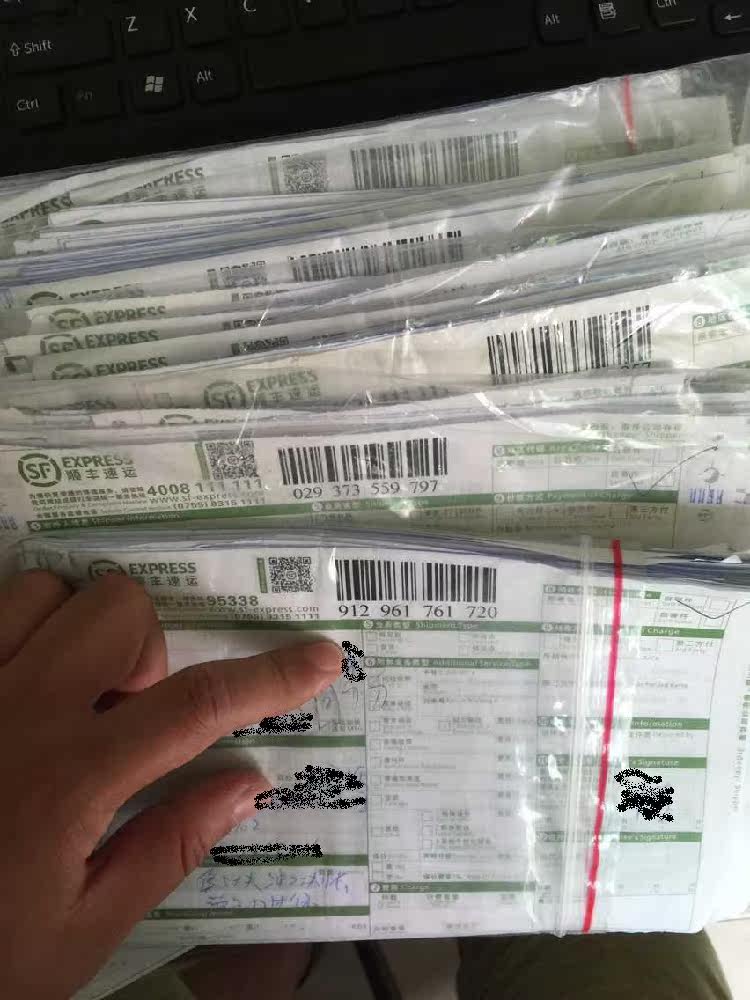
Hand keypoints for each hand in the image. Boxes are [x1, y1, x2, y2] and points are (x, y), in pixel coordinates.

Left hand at [0, 570, 340, 999]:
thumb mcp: (80, 931)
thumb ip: (167, 848)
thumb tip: (248, 783)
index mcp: (69, 779)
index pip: (195, 706)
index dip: (270, 677)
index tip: (321, 656)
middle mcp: (14, 710)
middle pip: (118, 609)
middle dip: (145, 650)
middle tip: (126, 715)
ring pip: (46, 591)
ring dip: (77, 631)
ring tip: (67, 696)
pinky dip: (17, 632)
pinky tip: (16, 692)